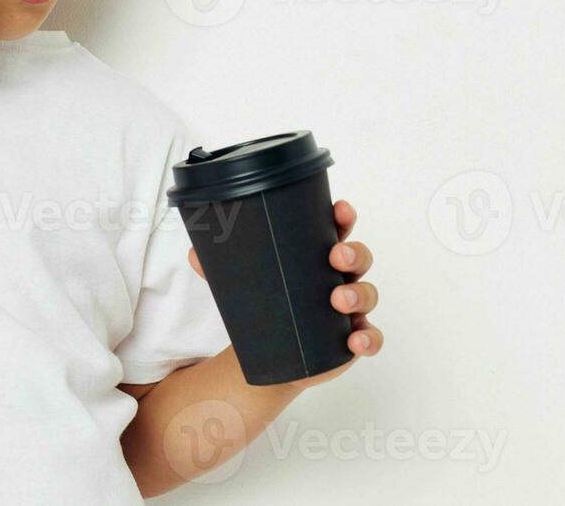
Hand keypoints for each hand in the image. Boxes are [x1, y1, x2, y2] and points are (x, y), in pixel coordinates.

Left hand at [187, 198, 382, 388]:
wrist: (274, 354)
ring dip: (359, 293)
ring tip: (339, 298)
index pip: (336, 230)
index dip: (343, 218)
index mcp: (317, 256)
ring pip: (368, 294)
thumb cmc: (268, 306)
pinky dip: (369, 337)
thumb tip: (193, 254)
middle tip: (336, 255)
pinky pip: (371, 337)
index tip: (339, 210)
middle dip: (353, 252)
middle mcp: (340, 278)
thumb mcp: (245, 284)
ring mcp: (349, 309)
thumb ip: (220, 269)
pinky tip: (356, 339)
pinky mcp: (351, 339)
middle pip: (359, 258)